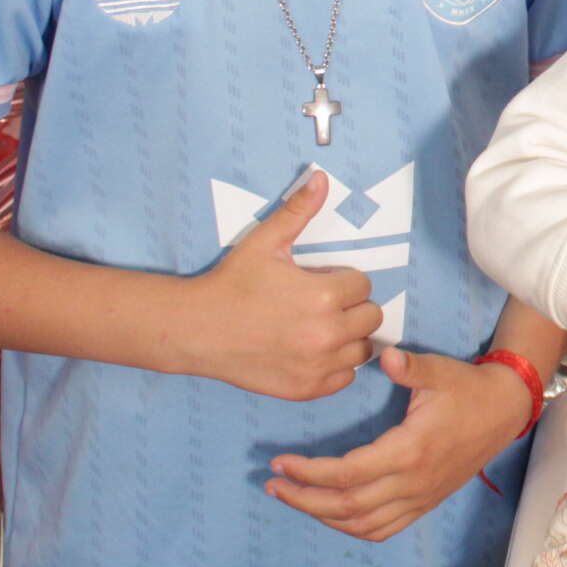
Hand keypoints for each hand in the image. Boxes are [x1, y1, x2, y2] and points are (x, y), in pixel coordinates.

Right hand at [182, 171, 381, 399]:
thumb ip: (299, 210)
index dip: (342, 280)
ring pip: (361, 349)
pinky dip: (335, 366)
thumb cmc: (232, 284)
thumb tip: (321, 177)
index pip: (363, 285)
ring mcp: (318, 366)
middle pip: (370, 316)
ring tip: (317, 327)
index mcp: (325, 296)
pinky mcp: (306, 389)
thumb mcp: (265, 242)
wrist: (196, 330)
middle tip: (320, 304)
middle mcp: (327, 334)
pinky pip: (345, 378)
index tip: (317, 282)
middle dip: (350, 307)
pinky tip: (311, 351)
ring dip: (347, 337)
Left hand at [265, 348, 532, 540]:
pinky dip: (351, 528)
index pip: (347, 474)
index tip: (280, 462)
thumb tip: (384, 357)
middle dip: (303, 499)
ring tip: (294, 498)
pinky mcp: (424, 503)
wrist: (505, 412)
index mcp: (410, 450)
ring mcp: (419, 497)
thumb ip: (411, 367)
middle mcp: (411, 482)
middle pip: (346, 506)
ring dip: (323, 516)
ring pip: (362, 524)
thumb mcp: (440, 371)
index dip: (309, 473)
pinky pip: (382, 529)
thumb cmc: (468, 389)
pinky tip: (332, 514)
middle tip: (273, 486)